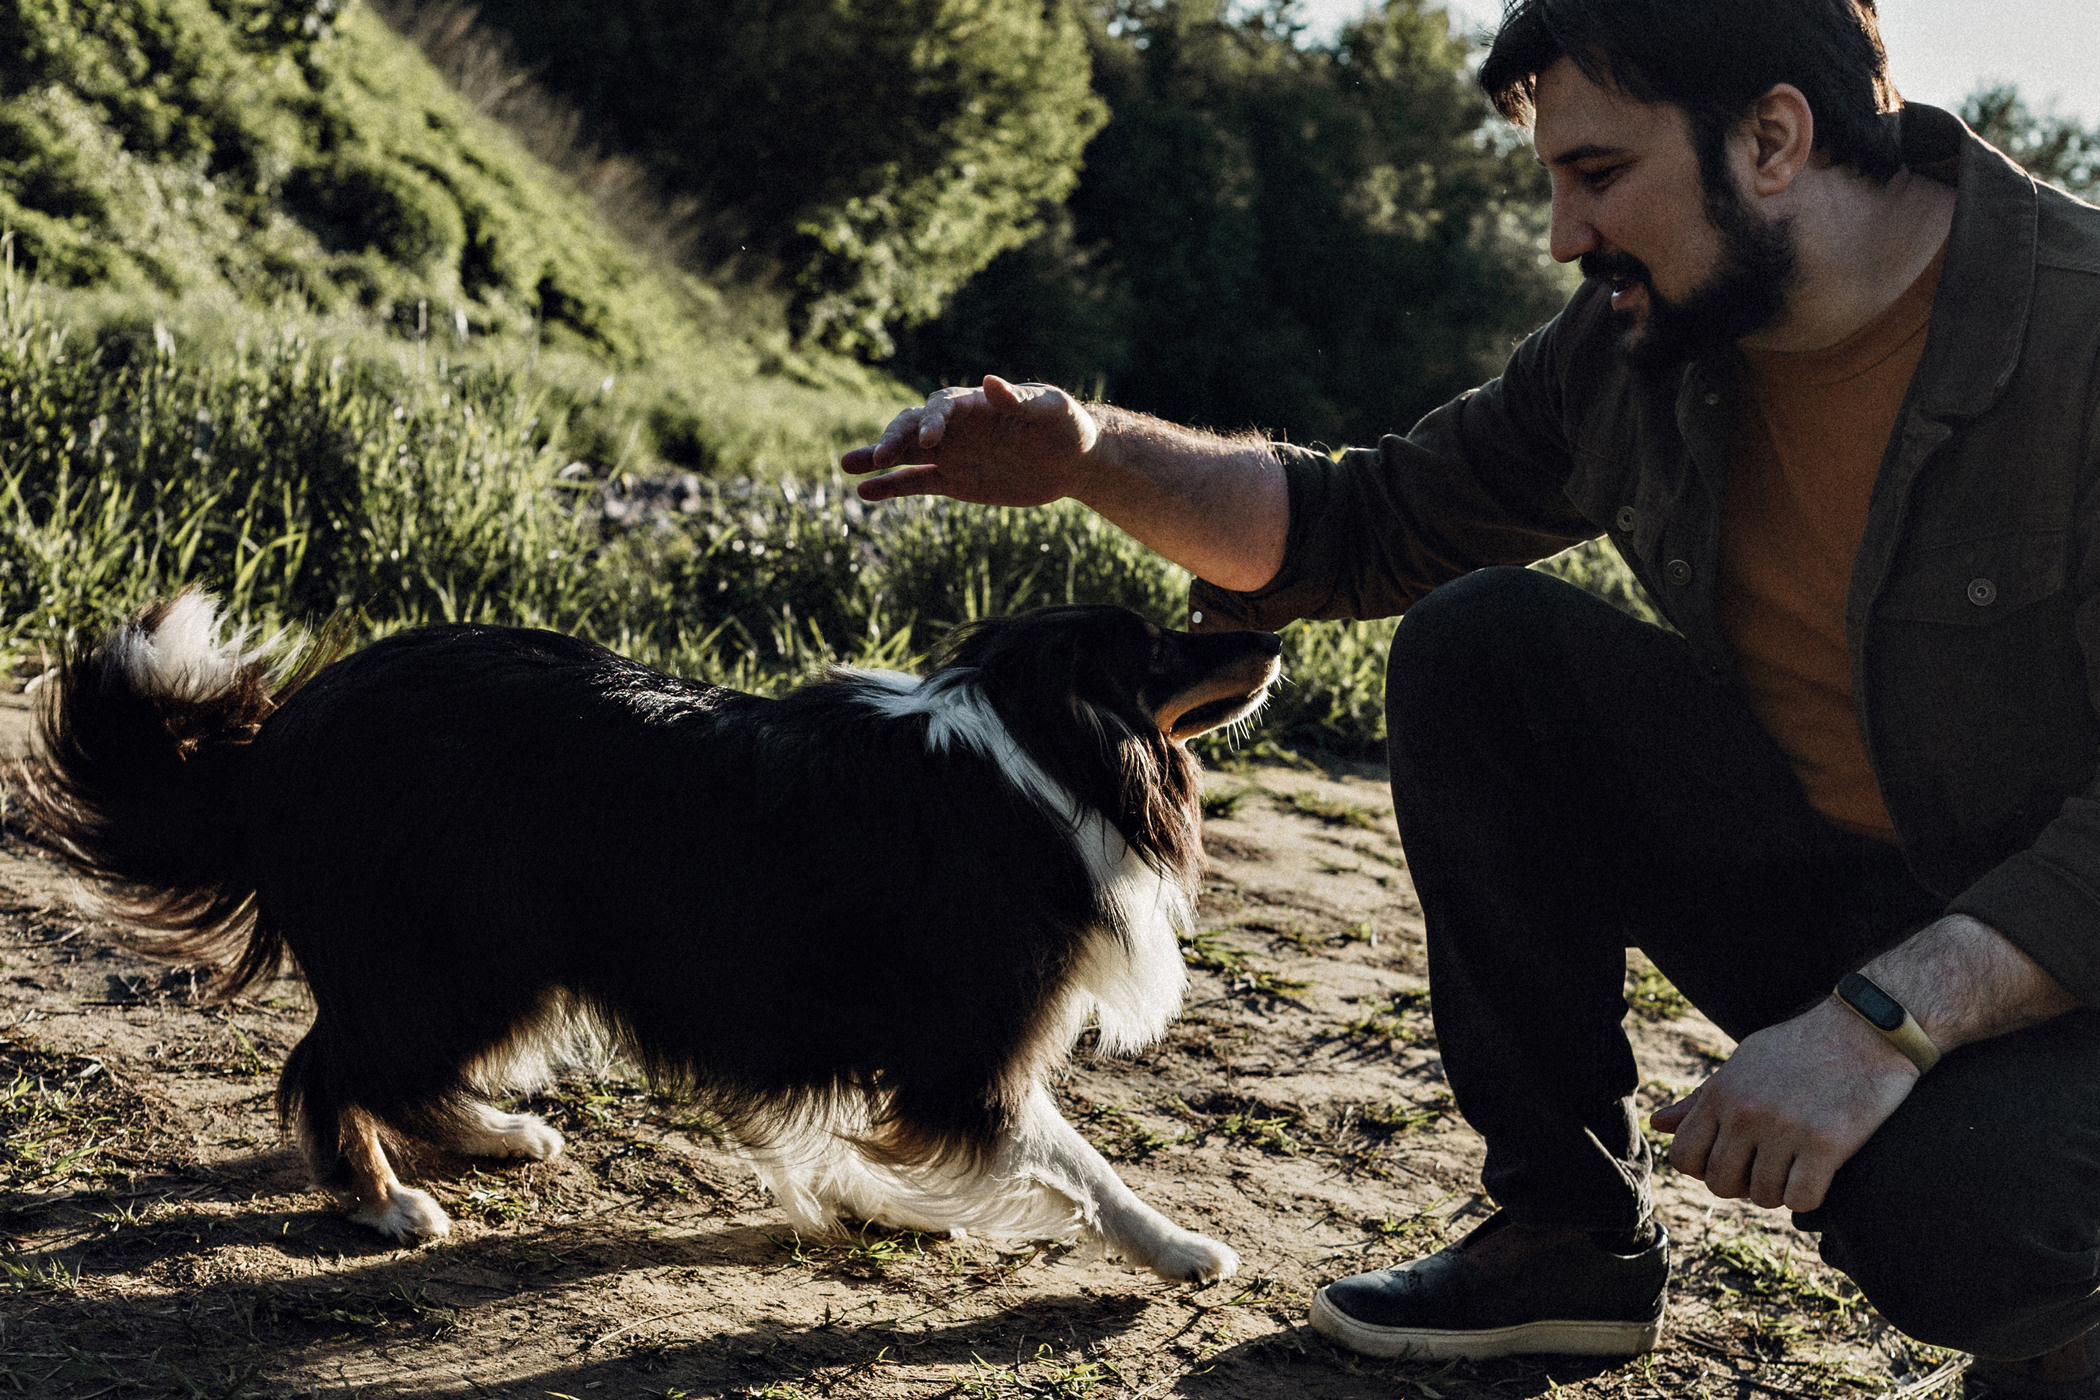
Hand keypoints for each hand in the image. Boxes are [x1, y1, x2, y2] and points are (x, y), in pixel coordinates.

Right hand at [840, 375, 1100, 505]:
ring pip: (905, 454)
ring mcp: (952, 454)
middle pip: (912, 426)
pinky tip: (865, 493)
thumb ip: (1020, 400)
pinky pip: (916, 483)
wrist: (1074, 459)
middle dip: (894, 439)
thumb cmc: (1066, 425)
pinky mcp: (955, 481)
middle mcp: (956, 427)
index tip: (930, 442)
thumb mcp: (1051, 410)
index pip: (941, 406)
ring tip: (847, 466)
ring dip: (876, 459)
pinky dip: (891, 487)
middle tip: (880, 457)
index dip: (932, 420)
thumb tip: (989, 382)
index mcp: (975, 404)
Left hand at [1650, 998, 1918, 1211]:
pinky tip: (1819, 1175)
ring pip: (1763, 1196)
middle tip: (1768, 1166)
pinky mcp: (1827, 1143)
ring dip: (1780, 1191)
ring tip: (1796, 1166)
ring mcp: (1784, 1128)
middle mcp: (1745, 1112)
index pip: (1683, 1157)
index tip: (1733, 1160)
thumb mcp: (1744, 1064)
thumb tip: (1656, 1124)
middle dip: (1742, 1184)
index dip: (1705, 1168)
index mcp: (1720, 1092)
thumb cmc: (1801, 1048)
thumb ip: (1702, 1099)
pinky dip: (1809, 1198)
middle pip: (1720, 1183)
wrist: (1867, 1029)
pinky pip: (1801, 1200)